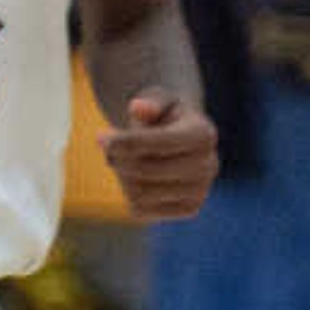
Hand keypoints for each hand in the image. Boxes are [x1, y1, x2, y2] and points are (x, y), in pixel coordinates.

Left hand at [100, 89, 219, 221]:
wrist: (178, 137)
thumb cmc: (162, 114)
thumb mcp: (157, 99)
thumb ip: (150, 102)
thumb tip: (139, 107)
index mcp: (203, 134)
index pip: (158, 142)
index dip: (124, 141)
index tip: (101, 137)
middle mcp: (208, 166)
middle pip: (145, 170)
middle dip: (117, 158)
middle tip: (106, 148)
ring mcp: (200, 191)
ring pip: (140, 194)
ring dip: (121, 176)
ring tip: (119, 160)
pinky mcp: (188, 210)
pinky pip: (141, 210)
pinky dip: (128, 195)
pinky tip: (133, 178)